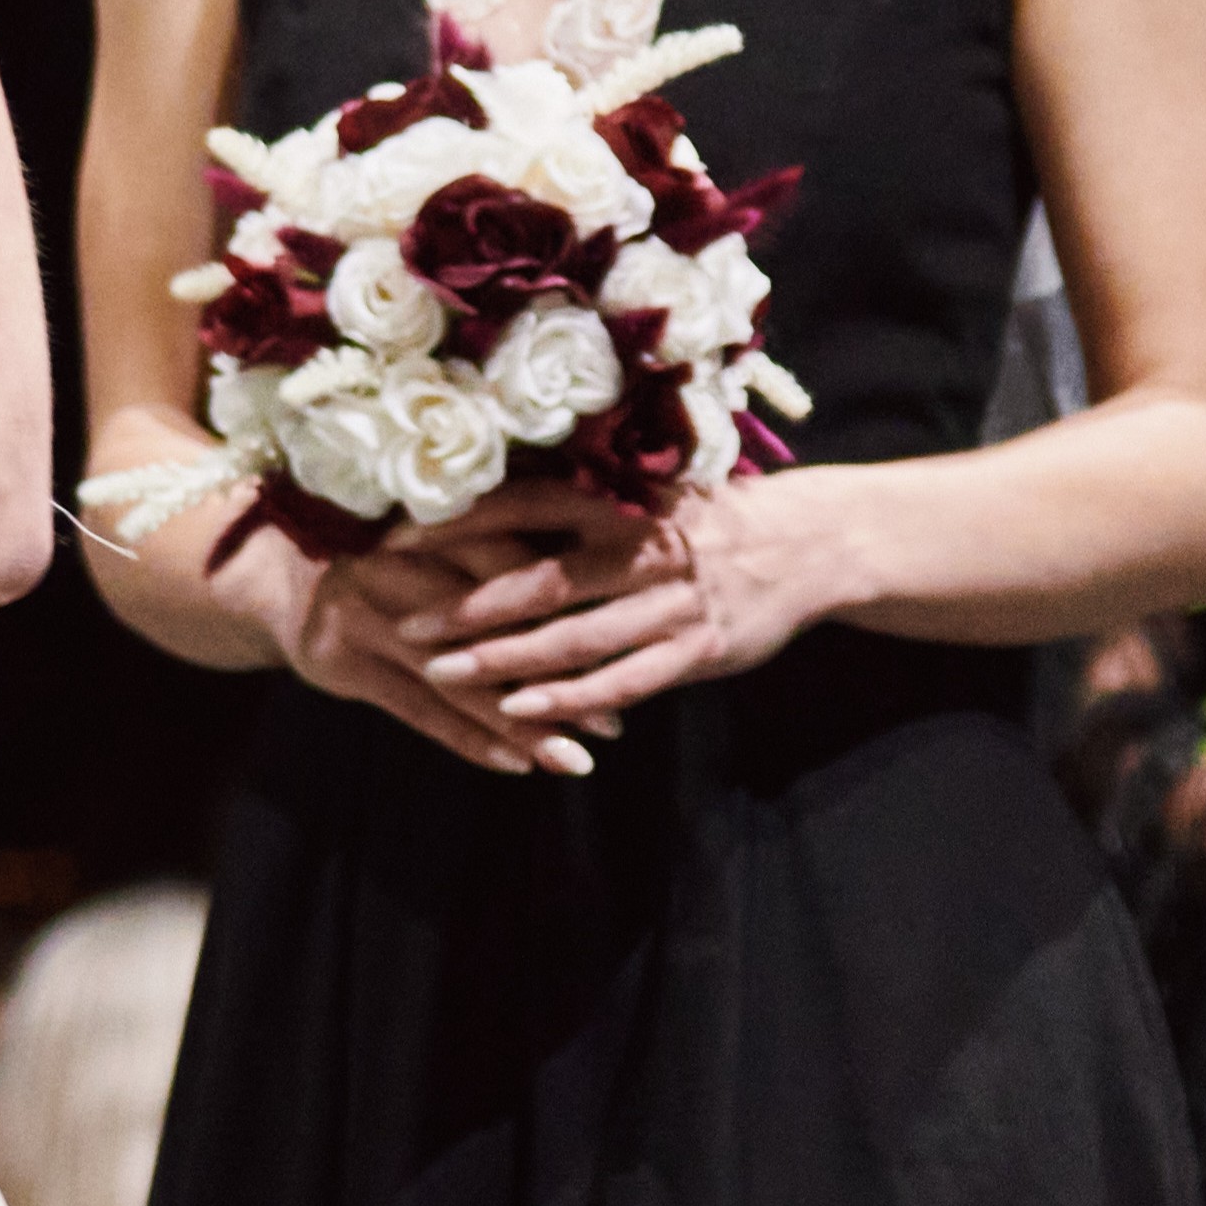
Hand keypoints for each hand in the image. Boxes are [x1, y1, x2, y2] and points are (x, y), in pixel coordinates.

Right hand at [192, 513, 586, 780]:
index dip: (569, 601)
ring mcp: (363, 614)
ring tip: (576, 757)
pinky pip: (418, 711)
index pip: (510, 559)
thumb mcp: (432, 529)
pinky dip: (470, 739)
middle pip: (492, 625)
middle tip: (615, 718)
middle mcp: (395, 561)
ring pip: (458, 677)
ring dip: (521, 723)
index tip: (626, 638)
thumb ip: (497, 542)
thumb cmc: (378, 544)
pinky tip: (517, 766)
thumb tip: (602, 571)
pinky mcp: (341, 662)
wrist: (271, 569)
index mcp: (428, 517)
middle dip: (558, 674)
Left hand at [416, 478, 861, 742]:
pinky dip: (571, 698)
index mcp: (624, 500)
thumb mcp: (650, 495)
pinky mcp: (699, 649)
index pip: (527, 503)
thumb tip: (490, 508)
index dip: (461, 521)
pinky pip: (625, 681)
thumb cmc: (712, 519)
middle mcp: (643, 548)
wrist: (810, 544)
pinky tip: (523, 711)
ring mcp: (672, 603)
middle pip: (542, 579)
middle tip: (405, 621)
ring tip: (442, 673)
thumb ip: (583, 509)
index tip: (395, 538)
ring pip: (576, 637)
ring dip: (505, 659)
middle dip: (468, 604)